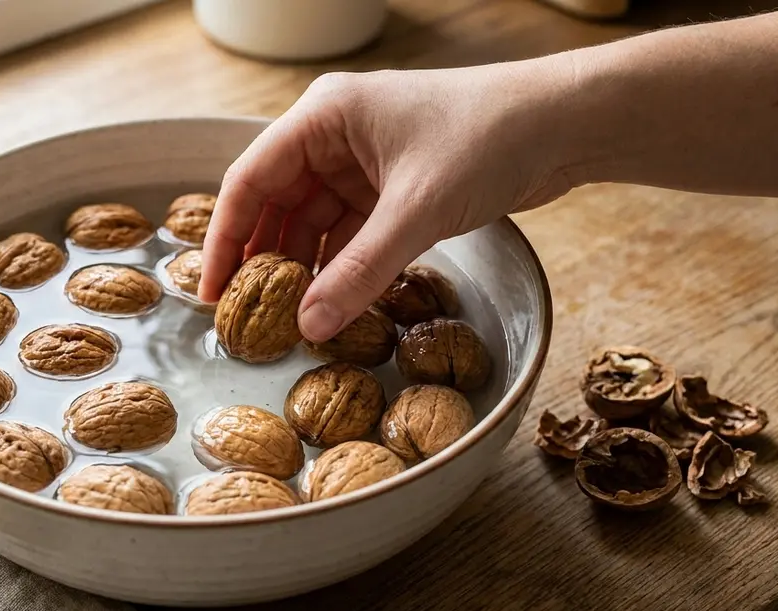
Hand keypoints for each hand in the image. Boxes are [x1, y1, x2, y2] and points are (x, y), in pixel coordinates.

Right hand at [198, 62, 581, 341]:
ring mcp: (364, 163)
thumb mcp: (417, 210)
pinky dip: (340, 267)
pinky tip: (331, 304)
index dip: (226, 239)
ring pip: (313, 223)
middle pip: (276, 204)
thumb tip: (309, 327)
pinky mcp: (393, 188)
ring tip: (288, 321)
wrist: (565, 124)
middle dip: (264, 261)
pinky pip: (350, 234)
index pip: (250, 179)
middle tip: (246, 318)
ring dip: (304, 269)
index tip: (212, 293)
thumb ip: (360, 272)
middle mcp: (335, 135)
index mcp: (323, 116)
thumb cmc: (489, 138)